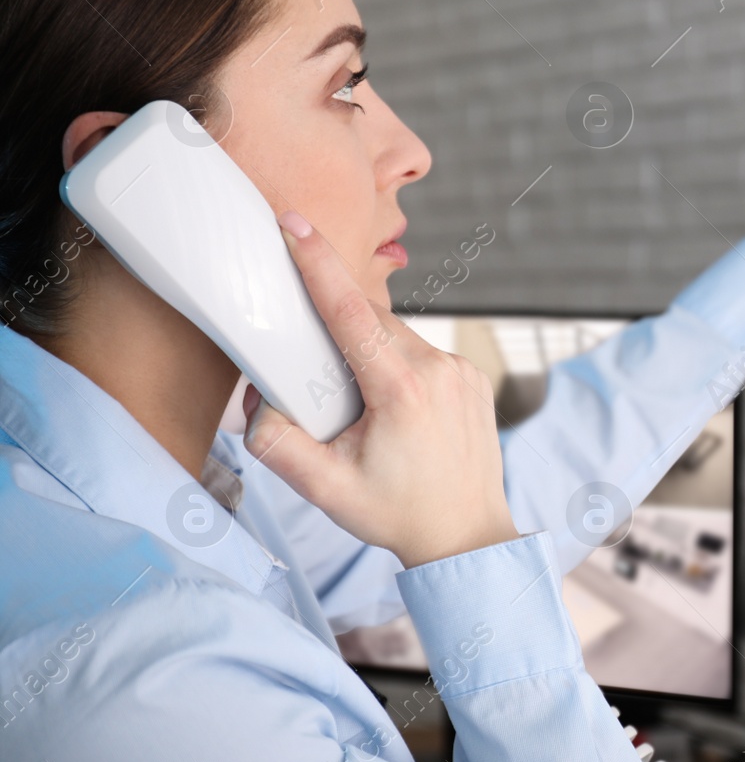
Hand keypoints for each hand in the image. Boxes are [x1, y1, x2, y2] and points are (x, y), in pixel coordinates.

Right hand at [241, 210, 520, 569]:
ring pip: (395, 335)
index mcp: (402, 390)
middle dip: (332, 327)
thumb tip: (255, 400)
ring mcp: (461, 371)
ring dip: (365, 349)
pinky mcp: (472, 377)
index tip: (293, 225)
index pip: (349, 311)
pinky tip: (388, 407)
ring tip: (358, 406)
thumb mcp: (324, 490)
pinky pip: (420, 352)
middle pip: (368, 320)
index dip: (317, 263)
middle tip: (311, 368)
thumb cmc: (398, 514)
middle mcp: (439, 369)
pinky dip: (394, 363)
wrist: (467, 536)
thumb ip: (276, 444)